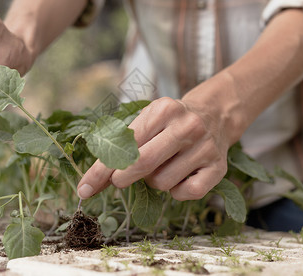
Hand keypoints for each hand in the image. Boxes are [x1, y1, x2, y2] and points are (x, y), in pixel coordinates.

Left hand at [77, 97, 230, 200]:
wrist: (215, 115)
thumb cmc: (169, 122)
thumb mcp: (145, 121)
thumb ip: (119, 147)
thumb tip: (92, 182)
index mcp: (162, 110)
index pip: (124, 145)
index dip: (100, 170)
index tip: (84, 189)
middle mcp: (186, 126)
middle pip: (143, 164)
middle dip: (122, 178)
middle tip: (118, 181)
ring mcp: (205, 147)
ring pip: (162, 182)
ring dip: (154, 181)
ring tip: (162, 167)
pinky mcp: (218, 167)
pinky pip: (187, 193)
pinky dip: (176, 192)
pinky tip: (179, 176)